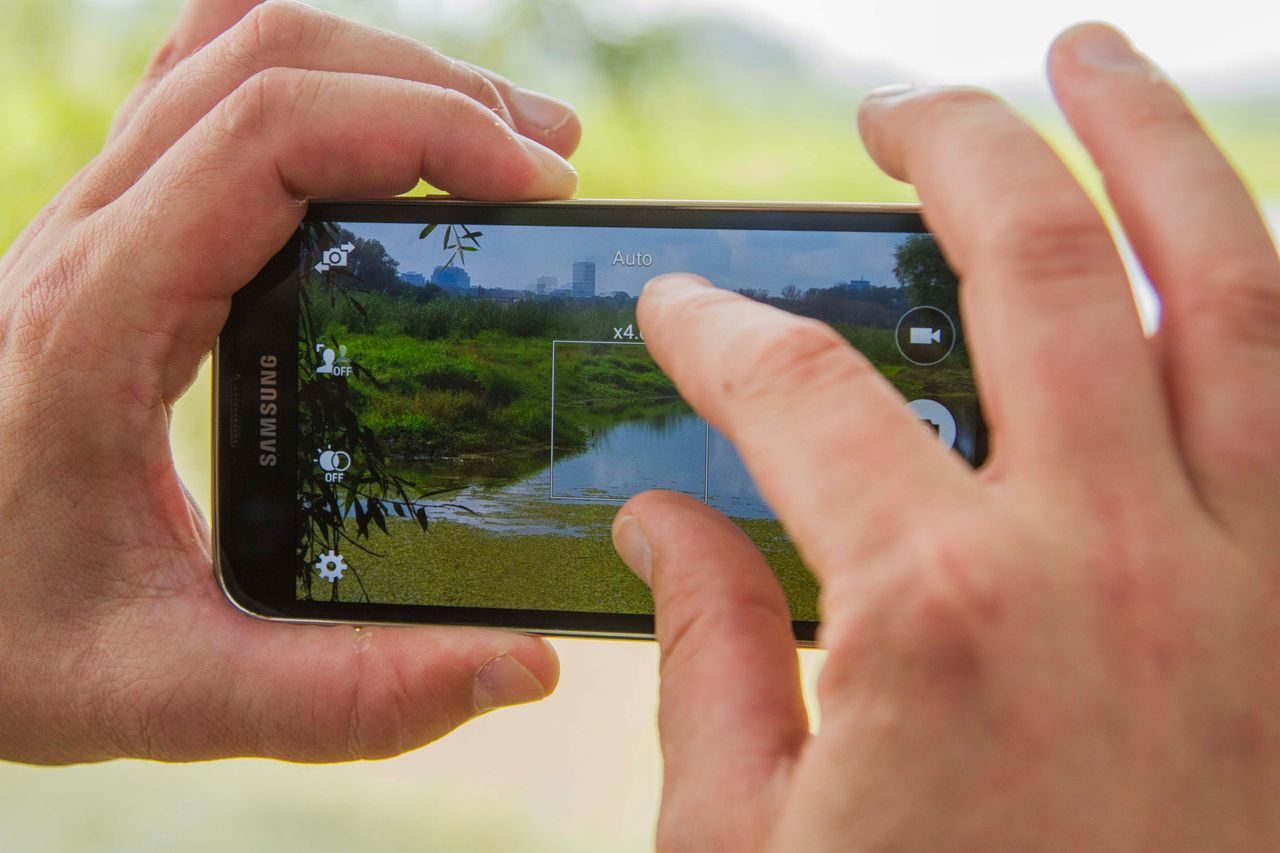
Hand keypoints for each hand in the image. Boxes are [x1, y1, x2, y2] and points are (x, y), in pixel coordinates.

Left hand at [0, 0, 578, 764]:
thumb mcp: (163, 693)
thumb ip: (343, 697)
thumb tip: (520, 667)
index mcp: (103, 313)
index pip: (272, 136)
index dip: (427, 128)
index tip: (538, 190)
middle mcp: (89, 236)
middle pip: (266, 59)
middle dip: (431, 87)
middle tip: (547, 166)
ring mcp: (89, 220)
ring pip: (234, 50)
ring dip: (377, 70)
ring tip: (495, 142)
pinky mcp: (108, 233)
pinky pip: (206, 94)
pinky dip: (312, 87)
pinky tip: (380, 148)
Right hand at [616, 23, 1279, 849]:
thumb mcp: (749, 850)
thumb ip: (710, 658)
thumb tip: (661, 519)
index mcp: (937, 618)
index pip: (797, 389)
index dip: (718, 329)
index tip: (683, 306)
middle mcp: (1115, 562)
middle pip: (1031, 263)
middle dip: (954, 150)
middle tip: (899, 112)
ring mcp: (1262, 589)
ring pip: (1233, 289)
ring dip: (1155, 151)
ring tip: (1090, 64)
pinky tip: (1231, 254)